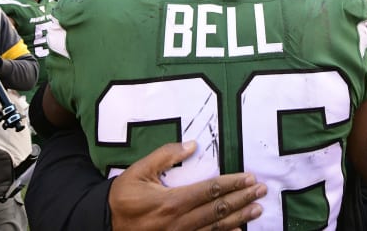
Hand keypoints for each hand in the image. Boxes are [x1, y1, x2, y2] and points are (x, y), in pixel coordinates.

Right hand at [109, 140, 265, 230]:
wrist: (105, 226)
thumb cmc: (123, 197)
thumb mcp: (138, 171)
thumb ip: (165, 156)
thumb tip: (192, 144)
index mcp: (171, 202)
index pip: (210, 190)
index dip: (232, 184)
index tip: (249, 177)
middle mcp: (179, 222)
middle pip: (218, 209)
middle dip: (242, 199)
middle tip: (262, 190)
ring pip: (216, 228)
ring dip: (239, 217)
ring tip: (257, 208)